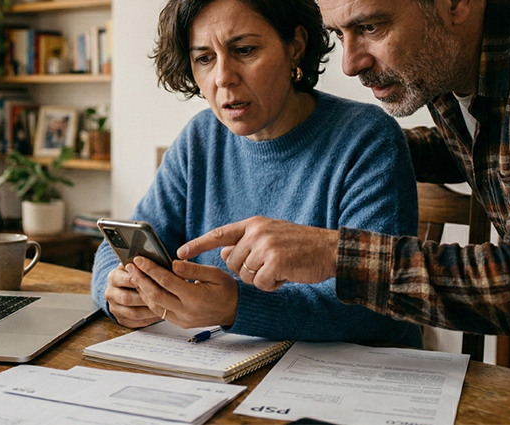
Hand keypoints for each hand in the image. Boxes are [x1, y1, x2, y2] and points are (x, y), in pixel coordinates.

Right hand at [104, 264, 160, 327]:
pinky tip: (160, 314)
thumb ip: (142, 265)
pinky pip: (136, 323)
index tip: (150, 279)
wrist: (124, 287)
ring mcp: (115, 308)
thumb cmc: (134, 274)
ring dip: (150, 310)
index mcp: (113, 278)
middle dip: (145, 298)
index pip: (122, 279)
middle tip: (162, 296)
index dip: (137, 279)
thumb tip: (156, 264)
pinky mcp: (121, 319)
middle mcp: (111, 294)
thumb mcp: (135, 265)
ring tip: (164, 306)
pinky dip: (149, 319)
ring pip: (133, 313)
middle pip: (127, 298)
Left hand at [129, 257, 237, 328]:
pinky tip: (146, 289)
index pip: (166, 281)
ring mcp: (182, 319)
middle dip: (140, 279)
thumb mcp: (214, 274)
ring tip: (135, 276)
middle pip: (155, 295)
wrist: (236, 311)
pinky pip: (160, 312)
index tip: (140, 259)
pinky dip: (150, 300)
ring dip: (142, 290)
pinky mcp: (180, 323)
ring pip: (154, 306)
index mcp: (195, 297)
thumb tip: (173, 263)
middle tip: (131, 266)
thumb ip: (192, 269)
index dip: (150, 269)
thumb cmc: (227, 290)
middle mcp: (186, 311)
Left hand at [178, 216, 338, 290]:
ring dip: (261, 279)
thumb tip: (223, 251)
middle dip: (247, 271)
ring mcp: (266, 245)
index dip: (198, 244)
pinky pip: (261, 284)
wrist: (330, 250)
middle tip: (270, 266)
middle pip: (232, 263)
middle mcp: (257, 232)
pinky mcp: (275, 261)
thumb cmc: (301, 246)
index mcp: (254, 224)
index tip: (179, 253)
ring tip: (280, 268)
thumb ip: (246, 242)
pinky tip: (286, 275)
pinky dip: (273, 285)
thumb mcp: (271, 237)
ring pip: (245, 275)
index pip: (219, 234)